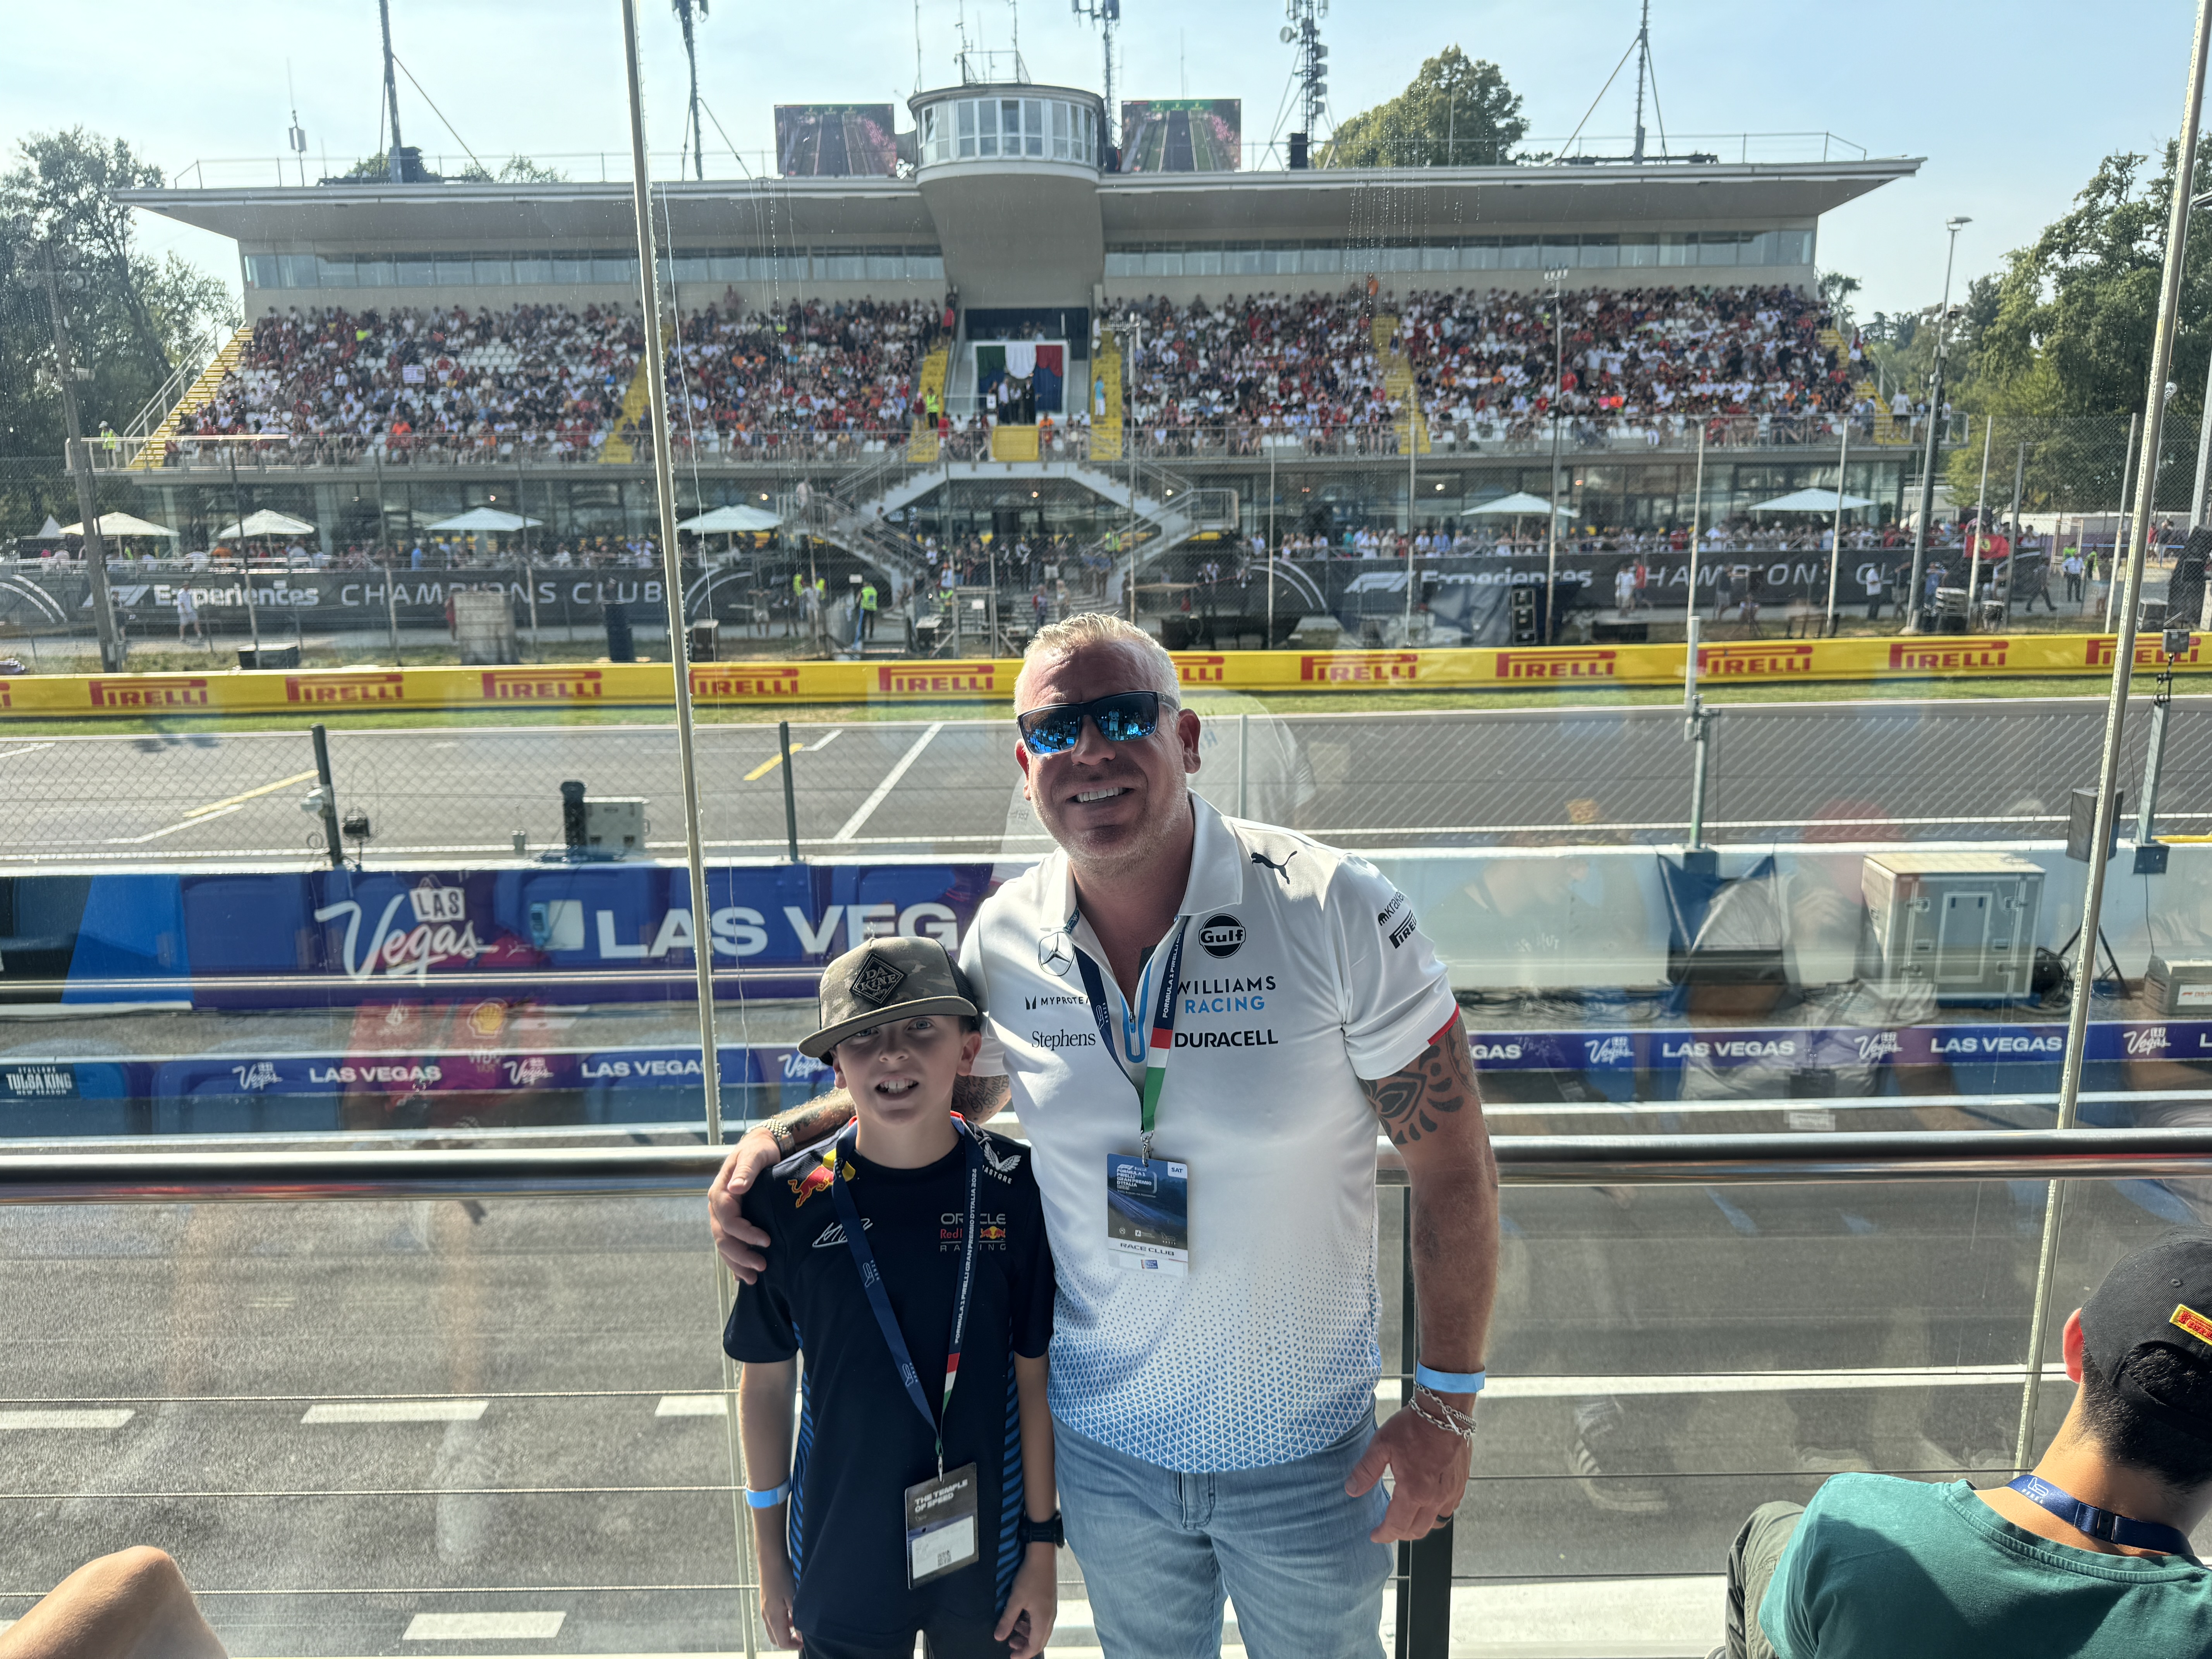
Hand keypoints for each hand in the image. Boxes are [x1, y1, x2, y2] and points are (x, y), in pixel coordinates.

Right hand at [710, 1127, 783, 1282]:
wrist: (763, 1146)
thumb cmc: (760, 1150)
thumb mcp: (755, 1154)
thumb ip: (746, 1170)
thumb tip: (736, 1187)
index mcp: (721, 1191)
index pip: (728, 1219)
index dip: (744, 1233)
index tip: (765, 1241)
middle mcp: (718, 1206)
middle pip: (723, 1236)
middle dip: (740, 1254)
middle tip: (761, 1266)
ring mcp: (723, 1215)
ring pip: (724, 1244)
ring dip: (736, 1262)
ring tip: (753, 1277)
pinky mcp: (732, 1220)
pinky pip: (729, 1243)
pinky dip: (734, 1260)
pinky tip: (741, 1275)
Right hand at [756, 1546, 799, 1648]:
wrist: (771, 1560)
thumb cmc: (783, 1577)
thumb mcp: (793, 1599)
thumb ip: (797, 1618)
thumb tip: (801, 1635)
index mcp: (773, 1618)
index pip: (781, 1642)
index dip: (793, 1646)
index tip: (804, 1643)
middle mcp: (766, 1615)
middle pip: (775, 1638)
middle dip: (787, 1641)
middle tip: (801, 1637)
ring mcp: (765, 1608)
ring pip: (773, 1628)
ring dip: (784, 1630)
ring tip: (797, 1623)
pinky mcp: (765, 1601)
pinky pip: (772, 1618)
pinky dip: (781, 1621)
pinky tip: (790, 1611)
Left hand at [993, 1543, 1057, 1657]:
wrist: (1042, 1556)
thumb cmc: (1031, 1576)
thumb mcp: (1015, 1600)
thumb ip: (1007, 1620)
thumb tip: (999, 1637)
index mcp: (1043, 1620)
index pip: (1035, 1646)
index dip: (1023, 1655)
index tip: (1012, 1657)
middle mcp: (1049, 1617)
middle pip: (1039, 1640)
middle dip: (1025, 1646)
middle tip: (1011, 1645)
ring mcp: (1050, 1609)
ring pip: (1040, 1630)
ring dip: (1027, 1634)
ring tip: (1013, 1629)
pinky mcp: (1048, 1602)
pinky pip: (1040, 1620)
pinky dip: (1030, 1624)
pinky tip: (1020, 1617)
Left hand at [1346, 1399, 1471, 1541]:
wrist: (1444, 1411)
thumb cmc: (1413, 1426)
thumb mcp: (1381, 1445)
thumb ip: (1366, 1471)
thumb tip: (1351, 1490)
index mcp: (1413, 1491)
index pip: (1397, 1526)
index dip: (1384, 1534)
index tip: (1375, 1535)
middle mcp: (1435, 1497)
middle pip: (1417, 1530)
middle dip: (1400, 1533)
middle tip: (1388, 1528)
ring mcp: (1451, 1492)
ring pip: (1435, 1522)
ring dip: (1419, 1525)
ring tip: (1406, 1518)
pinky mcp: (1461, 1483)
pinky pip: (1449, 1508)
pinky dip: (1436, 1512)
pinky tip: (1427, 1502)